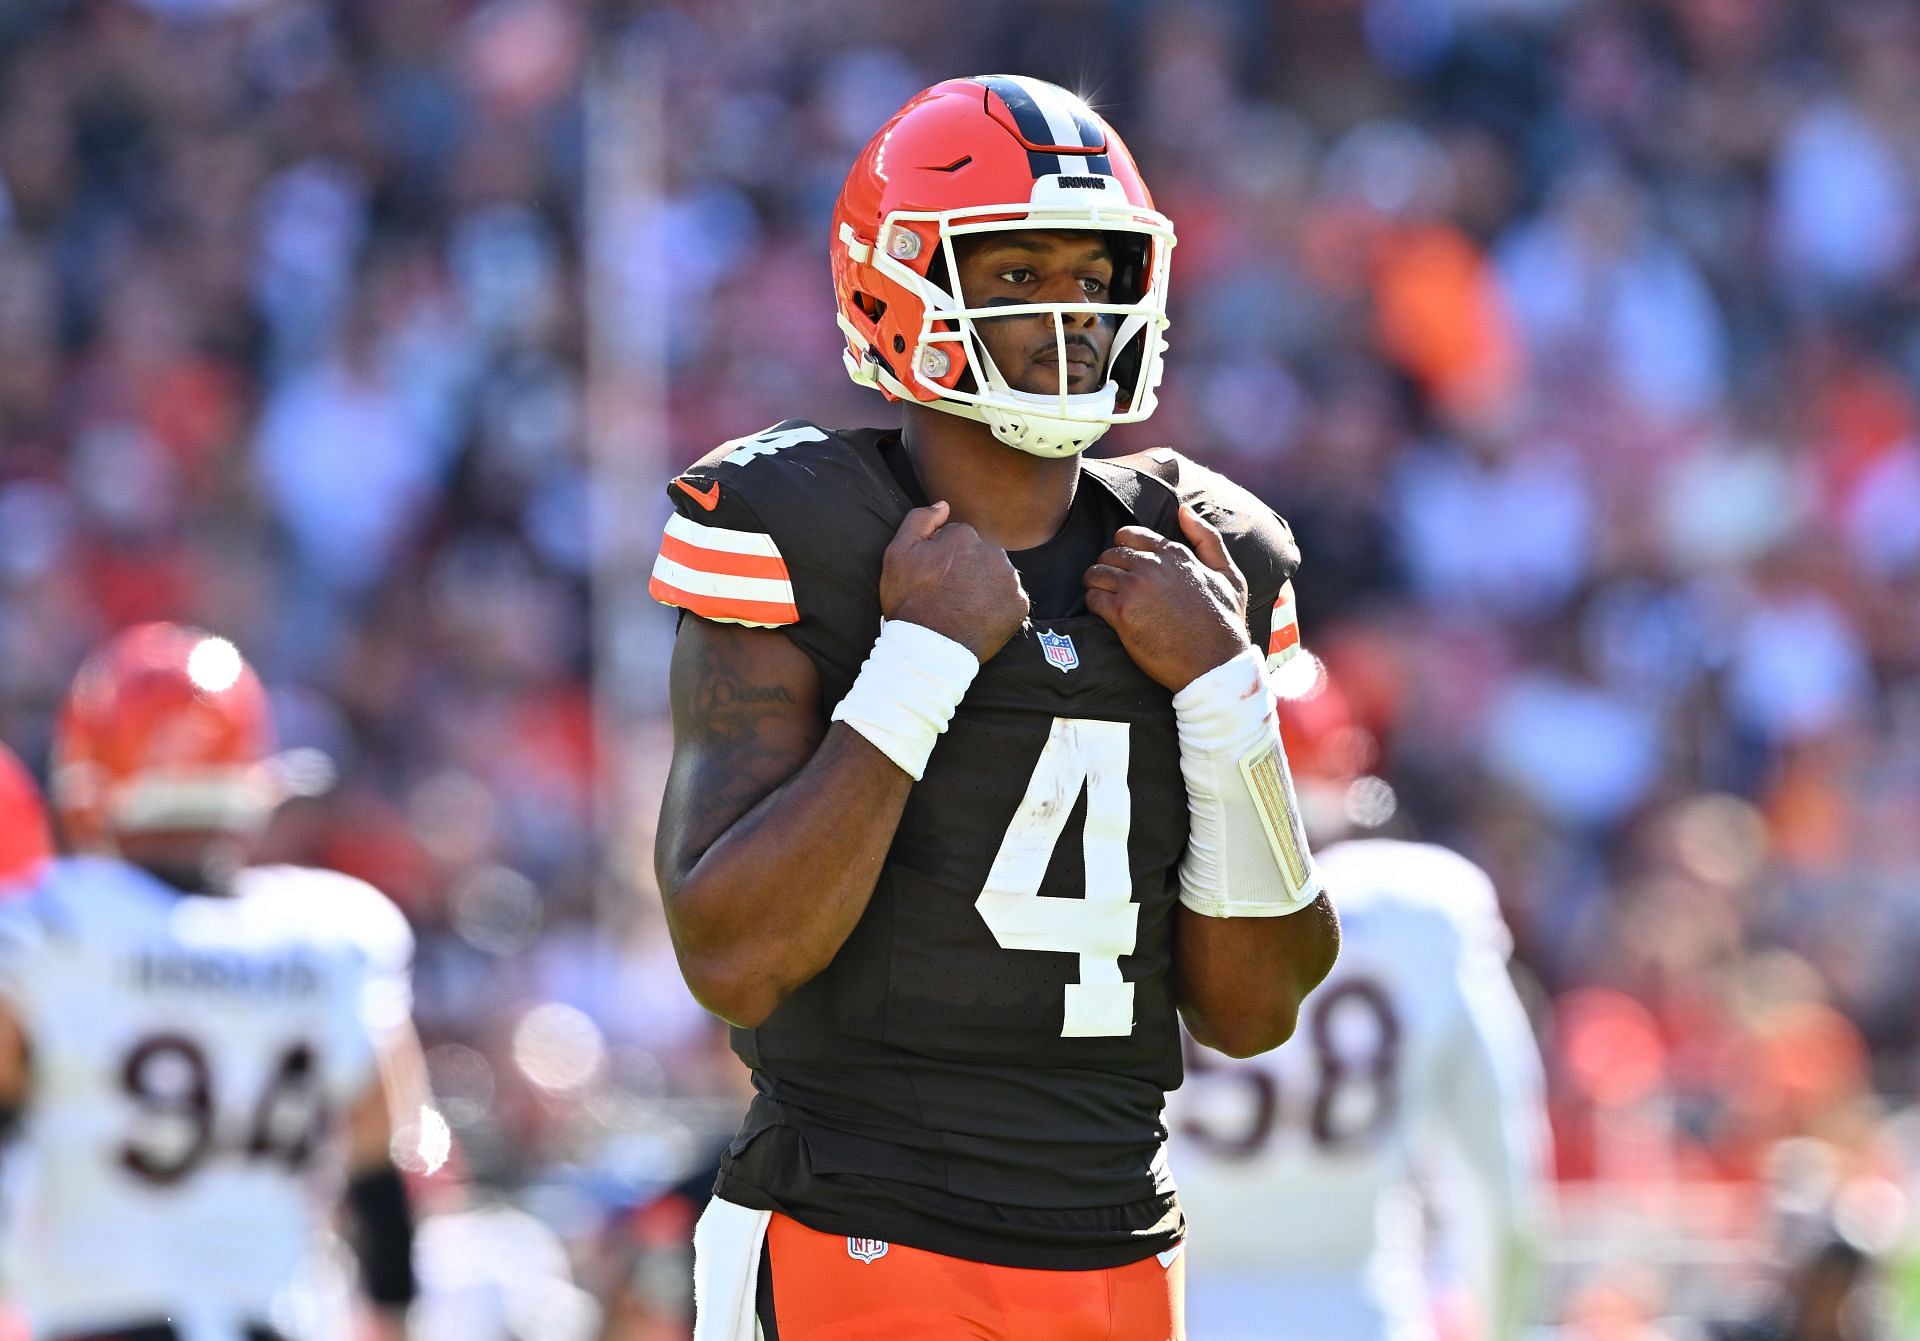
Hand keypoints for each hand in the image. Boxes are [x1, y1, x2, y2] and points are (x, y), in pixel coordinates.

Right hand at [881, 502, 1029, 660]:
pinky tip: (978, 616)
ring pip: (997, 574)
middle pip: (980, 553)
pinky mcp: (1019, 605)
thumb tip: (944, 505)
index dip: (942, 557)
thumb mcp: (897, 553)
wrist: (928, 649)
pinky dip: (997, 605)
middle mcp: (993, 552)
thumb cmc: (909, 601)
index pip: (958, 538)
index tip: (933, 578)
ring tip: (963, 606)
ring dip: (984, 585)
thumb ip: (919, 520)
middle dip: (967, 568)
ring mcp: (1009, 580)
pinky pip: (1009, 597)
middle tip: (948, 594)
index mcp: (965, 536)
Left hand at [1084, 505, 1250, 689]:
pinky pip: (1092, 598)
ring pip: (1095, 573)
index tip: (1125, 567)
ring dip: (1095, 585)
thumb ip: (1207, 539)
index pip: (1129, 535)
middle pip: (1109, 553)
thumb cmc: (1225, 622)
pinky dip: (1093, 605)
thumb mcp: (1229, 575)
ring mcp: (1135, 587)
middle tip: (1112, 586)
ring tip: (1104, 599)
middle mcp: (1152, 565)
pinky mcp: (1122, 613)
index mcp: (1174, 553)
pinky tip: (1104, 615)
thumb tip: (1183, 510)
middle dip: (1108, 568)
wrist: (1216, 664)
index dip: (1123, 550)